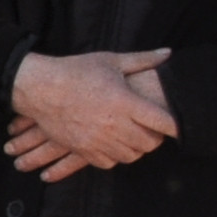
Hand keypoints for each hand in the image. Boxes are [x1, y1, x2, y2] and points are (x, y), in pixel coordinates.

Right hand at [4, 47, 175, 178]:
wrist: (39, 88)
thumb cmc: (76, 71)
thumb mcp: (110, 61)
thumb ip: (142, 60)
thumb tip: (168, 53)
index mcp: (124, 101)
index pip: (163, 121)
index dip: (176, 126)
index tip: (178, 125)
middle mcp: (113, 124)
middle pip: (150, 143)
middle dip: (155, 137)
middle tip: (151, 128)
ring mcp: (97, 139)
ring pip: (131, 155)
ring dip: (135, 148)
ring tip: (132, 136)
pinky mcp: (82, 149)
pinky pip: (109, 162)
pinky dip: (114, 156)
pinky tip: (112, 144)